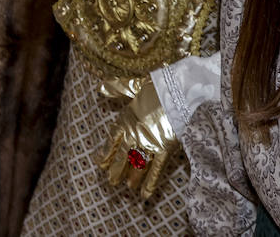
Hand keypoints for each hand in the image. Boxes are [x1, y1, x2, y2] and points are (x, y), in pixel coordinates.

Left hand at [97, 79, 178, 200]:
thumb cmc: (159, 86)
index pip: (112, 140)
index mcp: (126, 119)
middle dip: (116, 169)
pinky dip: (150, 183)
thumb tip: (101, 88)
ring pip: (137, 165)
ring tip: (127, 187)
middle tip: (110, 181)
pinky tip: (144, 195)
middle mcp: (134, 134)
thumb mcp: (135, 85)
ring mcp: (148, 143)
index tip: (99, 162)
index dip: (106, 152)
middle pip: (122, 156)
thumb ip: (118, 88)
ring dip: (132, 177)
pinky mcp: (164, 149)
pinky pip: (155, 170)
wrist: (179, 91)